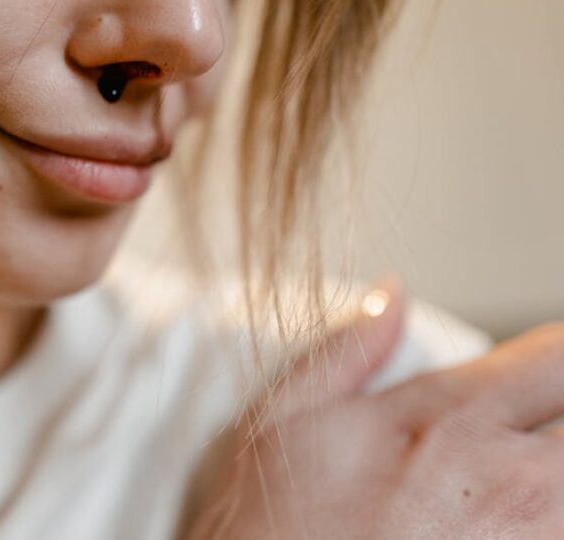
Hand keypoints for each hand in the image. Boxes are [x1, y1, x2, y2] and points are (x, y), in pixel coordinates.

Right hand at [183, 284, 563, 538]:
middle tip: (527, 433)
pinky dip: (542, 522)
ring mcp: (531, 539)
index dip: (555, 359)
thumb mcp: (283, 419)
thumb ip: (348, 349)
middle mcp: (511, 480)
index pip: (560, 355)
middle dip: (559, 418)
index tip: (542, 371)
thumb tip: (391, 297)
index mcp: (451, 419)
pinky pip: (561, 532)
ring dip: (553, 482)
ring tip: (514, 487)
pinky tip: (500, 524)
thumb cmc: (277, 532)